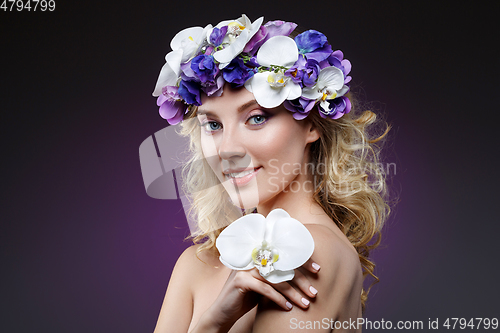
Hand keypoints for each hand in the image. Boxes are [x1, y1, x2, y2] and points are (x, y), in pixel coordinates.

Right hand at [194, 259, 320, 332]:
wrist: (223, 312)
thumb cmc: (246, 297)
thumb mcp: (264, 284)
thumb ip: (277, 276)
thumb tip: (304, 277)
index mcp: (259, 256)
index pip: (284, 253)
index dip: (302, 260)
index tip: (317, 270)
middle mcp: (252, 258)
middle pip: (283, 265)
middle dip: (301, 279)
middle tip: (314, 292)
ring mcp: (245, 268)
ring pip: (276, 278)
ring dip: (293, 293)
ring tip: (305, 304)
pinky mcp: (240, 280)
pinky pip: (266, 289)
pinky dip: (279, 299)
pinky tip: (288, 308)